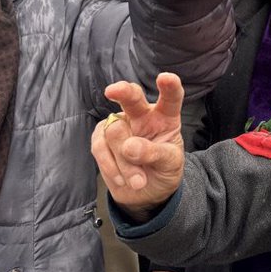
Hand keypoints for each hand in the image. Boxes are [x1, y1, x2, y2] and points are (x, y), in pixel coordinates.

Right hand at [92, 73, 186, 219]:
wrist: (145, 192)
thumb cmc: (163, 170)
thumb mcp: (169, 164)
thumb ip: (154, 153)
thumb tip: (129, 146)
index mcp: (165, 117)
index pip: (170, 99)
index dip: (170, 87)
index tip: (166, 78)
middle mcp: (141, 115)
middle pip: (132, 97)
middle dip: (122, 91)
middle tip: (113, 91)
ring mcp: (119, 125)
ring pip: (115, 132)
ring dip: (125, 162)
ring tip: (139, 181)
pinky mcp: (101, 138)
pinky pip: (100, 147)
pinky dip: (111, 167)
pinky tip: (122, 179)